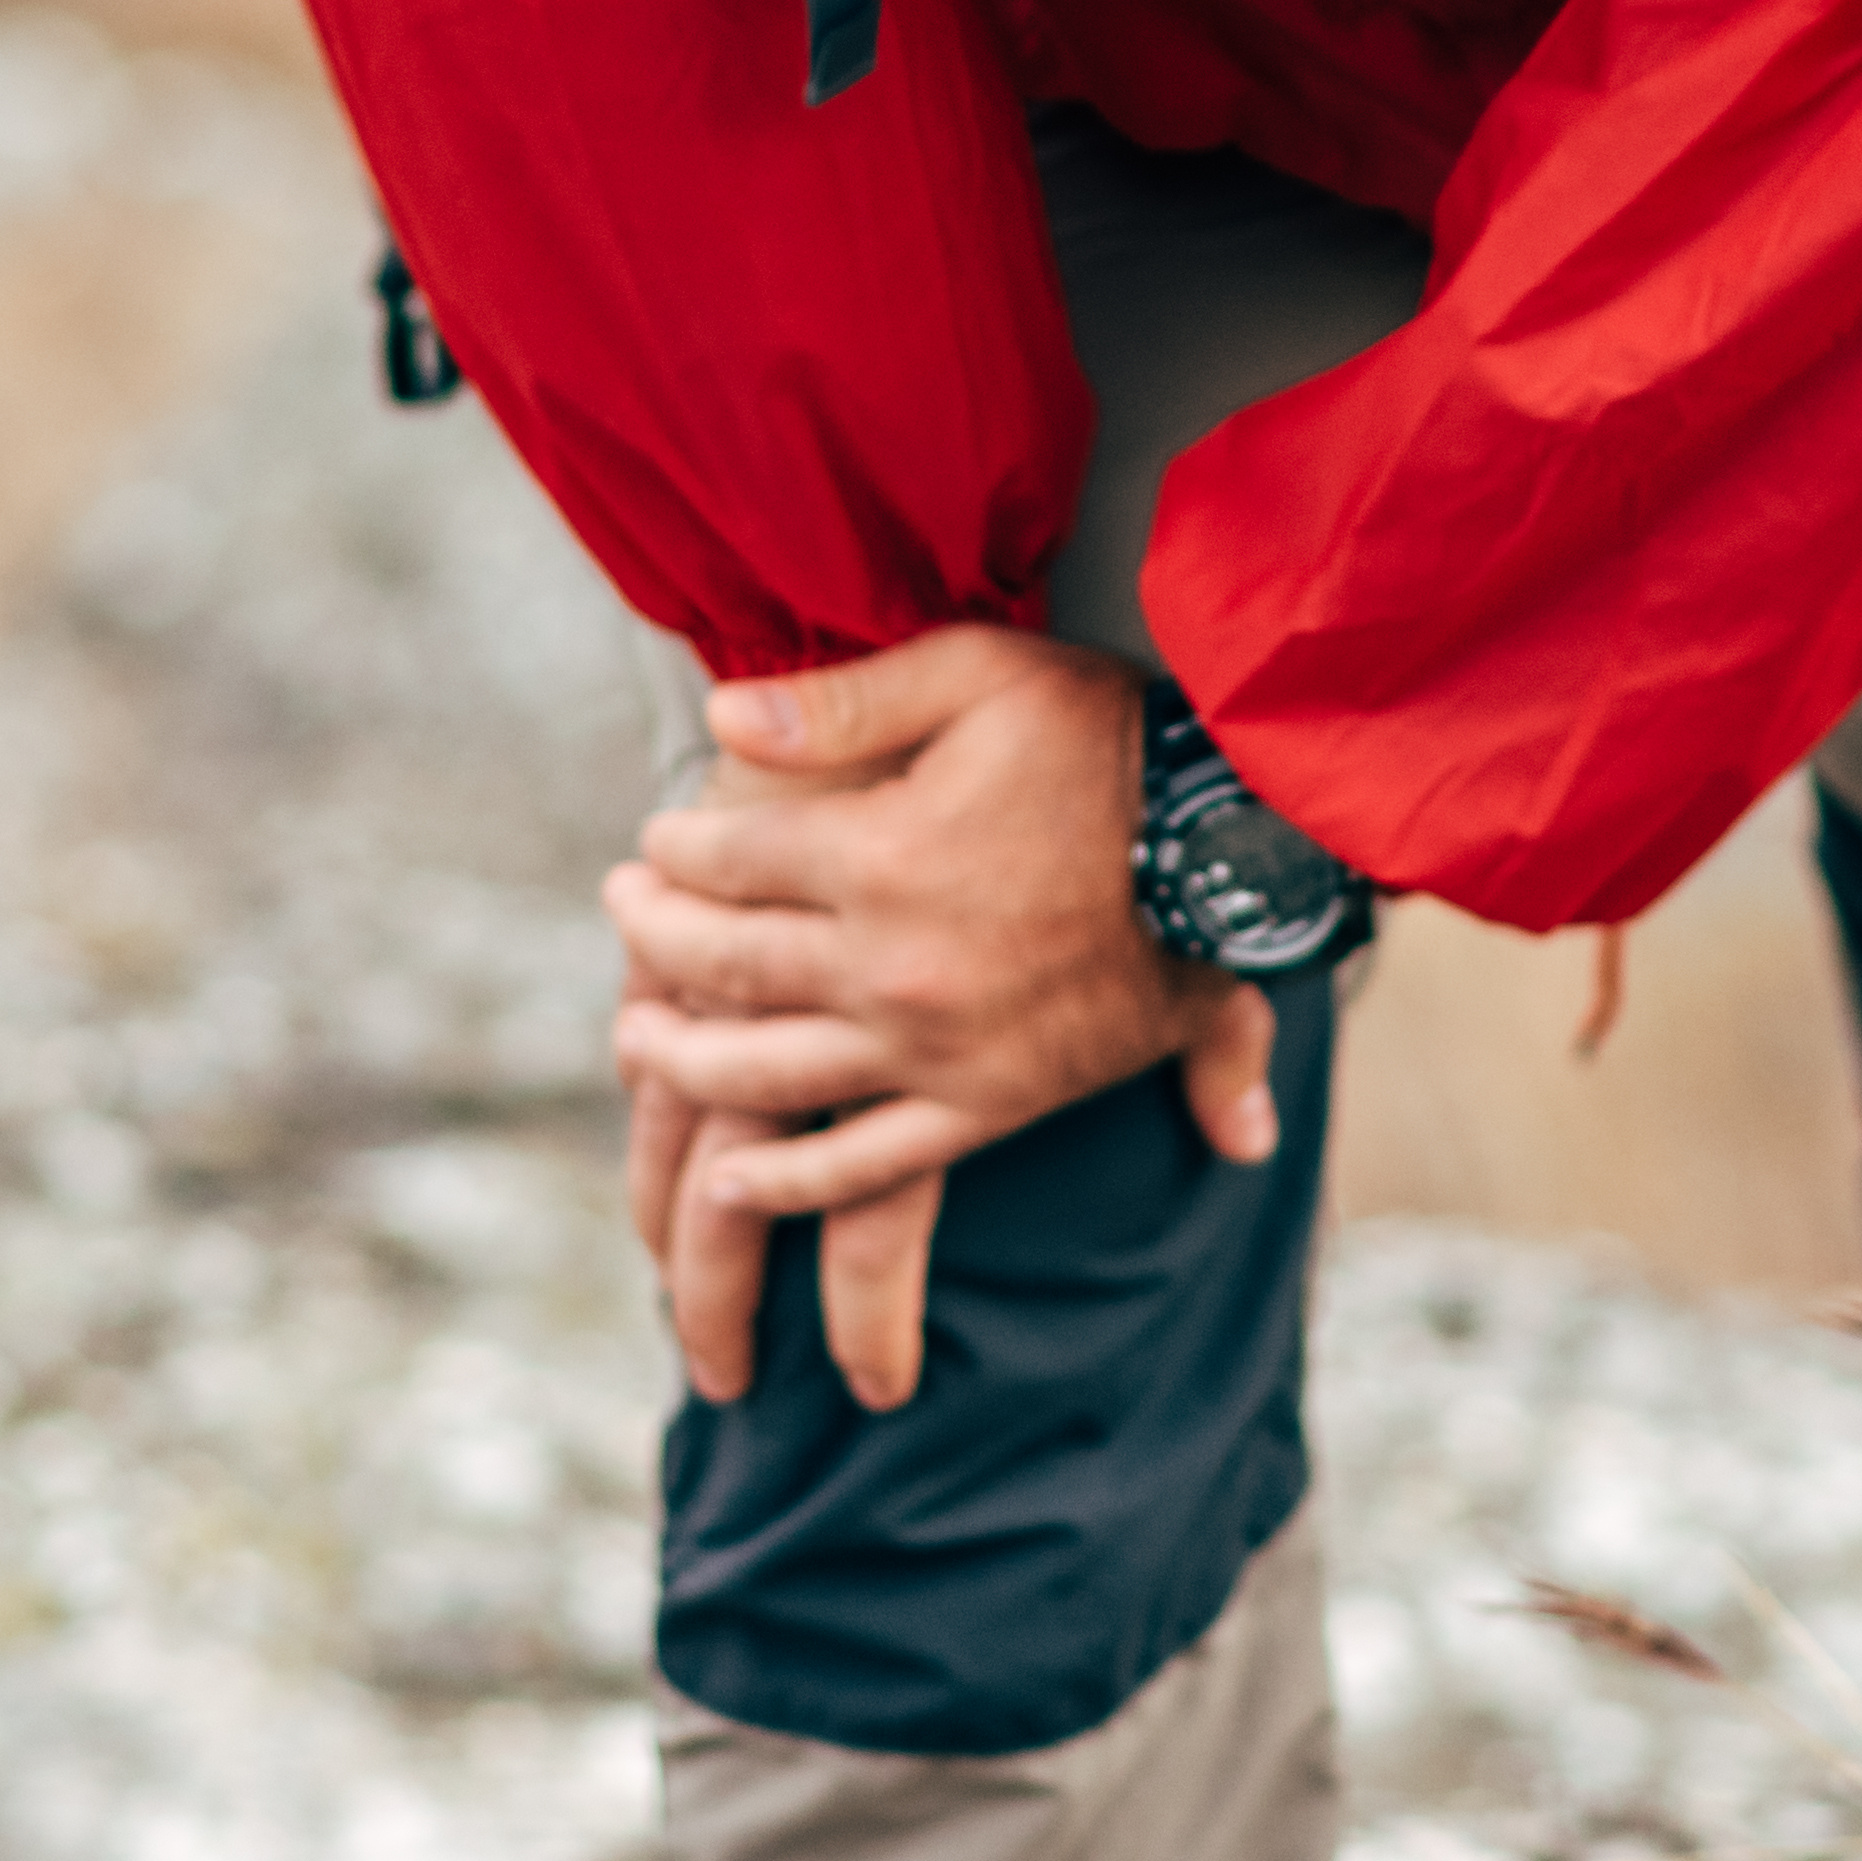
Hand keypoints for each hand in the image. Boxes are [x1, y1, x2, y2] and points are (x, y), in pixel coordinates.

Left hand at [605, 624, 1285, 1413]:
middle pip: (723, 963)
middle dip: (653, 935)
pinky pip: (865, 1167)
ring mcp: (935, 1051)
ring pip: (765, 1075)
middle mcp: (891, 965)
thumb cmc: (1110, 741)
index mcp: (879, 856)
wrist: (1238, 844)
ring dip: (682, 1058)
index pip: (726, 858)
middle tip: (623, 912)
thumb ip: (845, 699)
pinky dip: (788, 1185)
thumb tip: (724, 715)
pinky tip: (731, 1181)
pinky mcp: (988, 1108)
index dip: (674, 845)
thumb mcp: (980, 676)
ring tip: (635, 1037)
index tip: (654, 839)